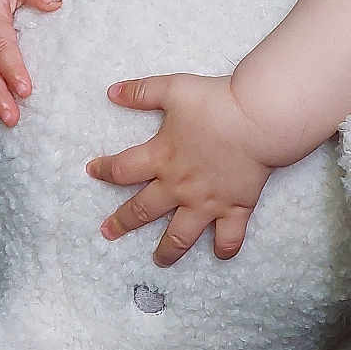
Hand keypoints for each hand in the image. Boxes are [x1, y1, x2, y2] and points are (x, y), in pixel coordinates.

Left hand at [87, 74, 274, 267]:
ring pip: (181, 235)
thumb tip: (112, 92)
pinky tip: (219, 254)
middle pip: (142, 210)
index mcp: (161, 157)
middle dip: (122, 222)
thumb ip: (141, 92)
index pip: (122, 169)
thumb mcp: (173, 88)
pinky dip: (224, 249)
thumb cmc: (215, 102)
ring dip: (167, 250)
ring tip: (159, 260)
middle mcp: (179, 186)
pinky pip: (228, 238)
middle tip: (108, 232)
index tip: (93, 171)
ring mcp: (207, 202)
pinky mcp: (235, 208)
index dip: (104, 170)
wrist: (257, 119)